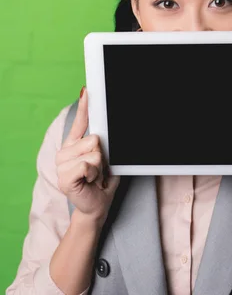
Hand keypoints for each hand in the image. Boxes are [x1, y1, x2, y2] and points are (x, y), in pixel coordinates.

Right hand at [56, 87, 119, 223]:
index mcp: (74, 145)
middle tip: (98, 169)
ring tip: (94, 176)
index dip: (84, 106)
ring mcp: (62, 165)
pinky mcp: (64, 178)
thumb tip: (103, 128)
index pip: (80, 122)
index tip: (87, 90)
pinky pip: (88, 164)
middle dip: (102, 155)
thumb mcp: (104, 158)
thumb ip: (102, 142)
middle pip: (94, 139)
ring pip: (93, 152)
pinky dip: (94, 173)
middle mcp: (64, 153)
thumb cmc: (101, 181)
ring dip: (99, 166)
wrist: (96, 206)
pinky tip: (90, 181)